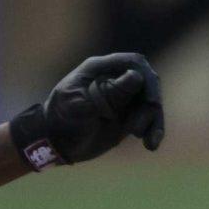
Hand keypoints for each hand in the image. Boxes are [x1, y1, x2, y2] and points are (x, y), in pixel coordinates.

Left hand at [11, 53, 163, 166]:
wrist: (55, 142)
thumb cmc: (62, 119)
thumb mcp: (82, 106)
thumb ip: (109, 92)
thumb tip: (136, 77)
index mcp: (101, 69)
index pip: (134, 63)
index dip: (147, 78)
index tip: (150, 100)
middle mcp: (115, 81)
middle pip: (148, 83)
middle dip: (151, 105)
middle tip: (139, 128)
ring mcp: (123, 100)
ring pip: (150, 104)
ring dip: (153, 122)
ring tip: (147, 143)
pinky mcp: (127, 118)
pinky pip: (148, 121)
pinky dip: (153, 131)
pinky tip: (151, 145)